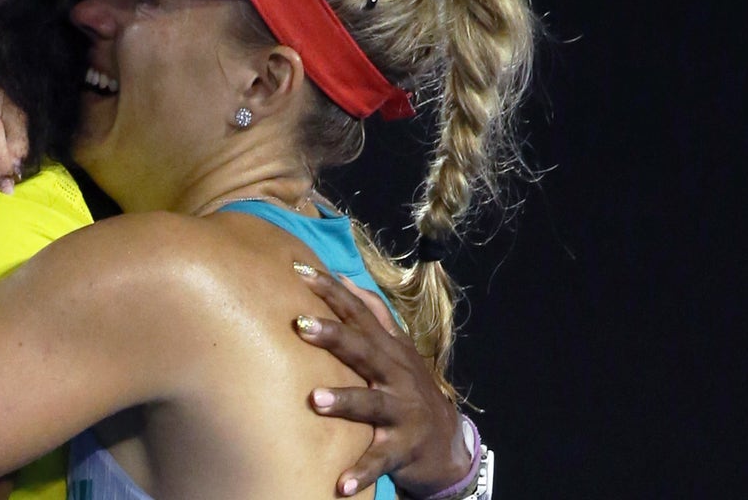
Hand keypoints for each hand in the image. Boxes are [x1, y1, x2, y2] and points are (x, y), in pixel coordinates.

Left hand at [293, 265, 470, 497]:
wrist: (448, 443)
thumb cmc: (408, 388)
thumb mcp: (395, 348)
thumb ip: (372, 314)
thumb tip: (343, 277)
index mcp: (388, 349)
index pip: (359, 312)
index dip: (331, 290)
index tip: (299, 269)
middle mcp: (396, 374)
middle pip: (363, 350)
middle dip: (333, 335)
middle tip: (300, 324)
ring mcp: (402, 411)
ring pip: (371, 403)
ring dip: (343, 401)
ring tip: (314, 399)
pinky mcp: (403, 448)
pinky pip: (380, 460)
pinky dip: (361, 472)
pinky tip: (340, 484)